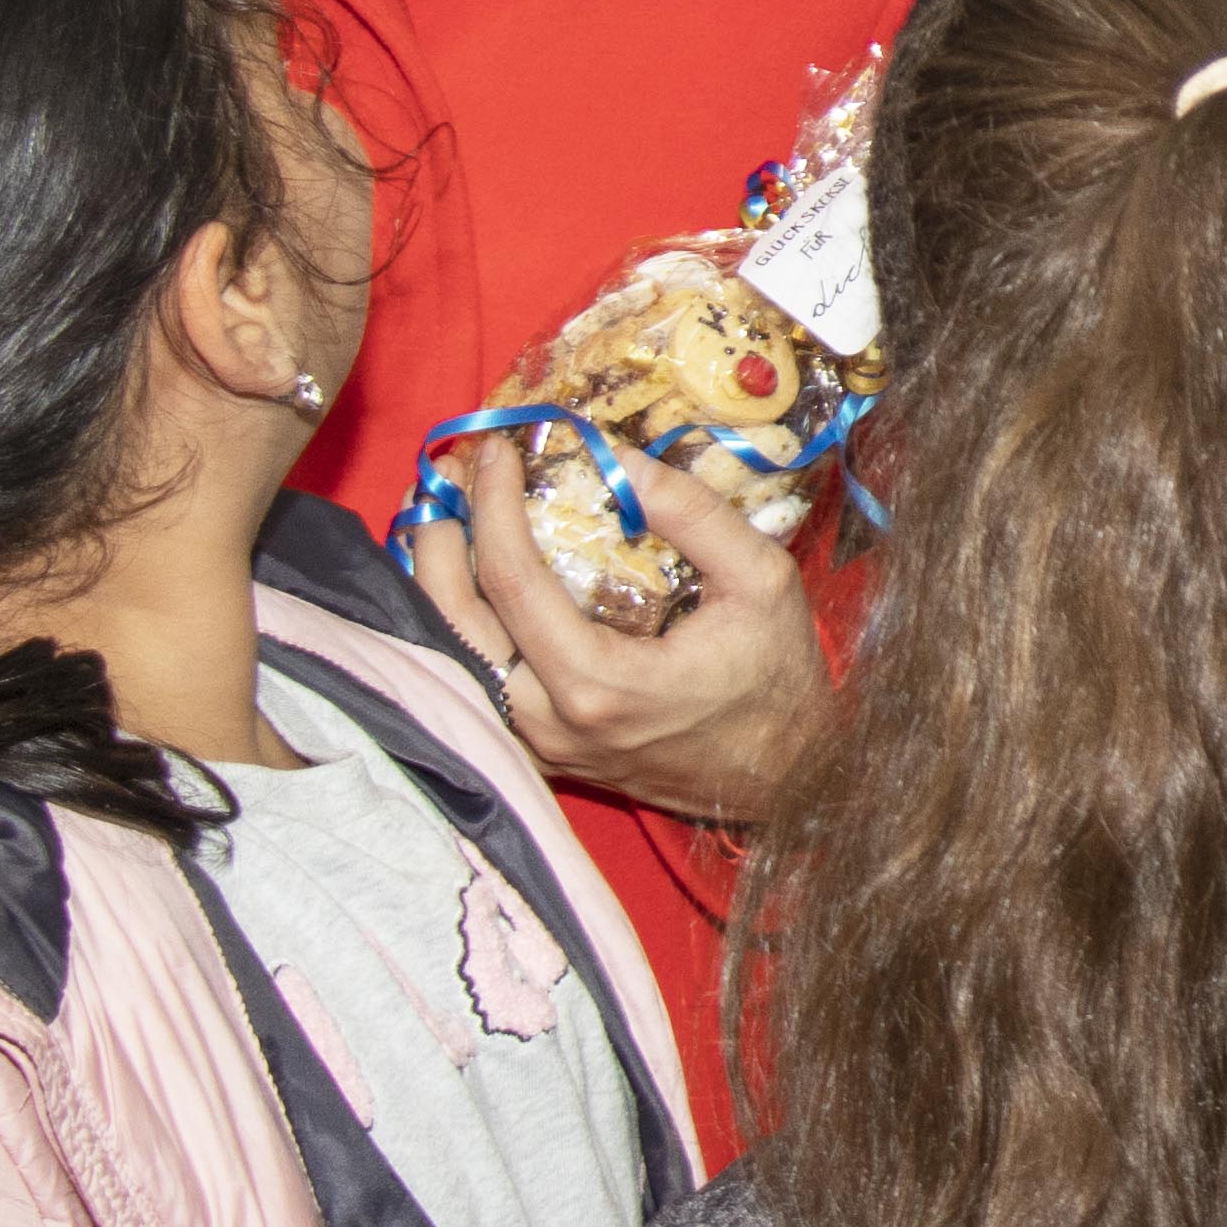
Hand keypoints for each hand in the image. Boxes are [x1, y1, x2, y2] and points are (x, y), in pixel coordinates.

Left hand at [405, 431, 829, 821]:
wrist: (788, 777)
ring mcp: (540, 745)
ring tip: (442, 515)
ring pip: (453, 660)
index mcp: (600, 684)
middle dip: (439, 541)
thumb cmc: (777, 679)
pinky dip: (457, 627)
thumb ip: (694, 514)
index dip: (493, 507)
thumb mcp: (761, 579)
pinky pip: (475, 685)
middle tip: (448, 475)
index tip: (495, 449)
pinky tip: (461, 579)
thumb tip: (618, 458)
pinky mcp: (543, 752)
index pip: (513, 583)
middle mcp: (552, 722)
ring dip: (437, 584)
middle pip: (456, 625)